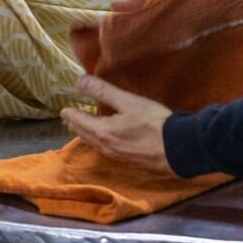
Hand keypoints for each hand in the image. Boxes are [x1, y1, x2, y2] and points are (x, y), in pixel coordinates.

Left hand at [59, 75, 173, 173]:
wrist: (179, 149)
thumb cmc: (154, 123)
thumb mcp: (129, 102)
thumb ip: (104, 91)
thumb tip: (80, 81)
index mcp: (103, 132)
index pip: (79, 122)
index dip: (70, 114)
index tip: (64, 109)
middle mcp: (106, 147)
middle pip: (84, 135)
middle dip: (75, 125)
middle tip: (70, 117)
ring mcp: (117, 156)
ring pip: (94, 144)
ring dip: (86, 134)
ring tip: (84, 126)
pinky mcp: (128, 160)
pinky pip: (106, 150)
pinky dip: (99, 141)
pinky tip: (106, 138)